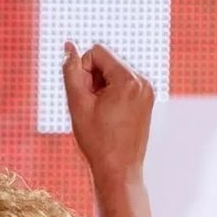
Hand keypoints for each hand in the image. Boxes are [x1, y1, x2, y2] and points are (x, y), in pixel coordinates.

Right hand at [61, 42, 153, 180]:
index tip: (85, 96)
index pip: (97, 51)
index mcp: (129, 80)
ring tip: (101, 112)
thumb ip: (71, 70)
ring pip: (114, 72)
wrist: (119, 170)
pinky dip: (112, 93)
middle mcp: (143, 81)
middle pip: (107, 60)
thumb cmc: (97, 141)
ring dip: (102, 86)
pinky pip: (123, 83)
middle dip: (94, 78)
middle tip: (93, 107)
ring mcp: (148, 90)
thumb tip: (69, 45)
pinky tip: (110, 114)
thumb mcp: (77, 103)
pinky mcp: (147, 99)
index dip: (84, 71)